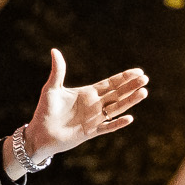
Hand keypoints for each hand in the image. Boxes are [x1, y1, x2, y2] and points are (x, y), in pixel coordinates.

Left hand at [10, 49, 146, 176]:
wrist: (40, 134)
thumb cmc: (44, 111)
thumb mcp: (51, 89)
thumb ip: (57, 71)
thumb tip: (55, 51)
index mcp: (87, 93)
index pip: (110, 84)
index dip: (124, 77)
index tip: (138, 71)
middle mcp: (94, 105)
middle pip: (117, 94)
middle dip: (131, 86)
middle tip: (145, 79)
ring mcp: (94, 119)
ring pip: (116, 109)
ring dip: (129, 101)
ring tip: (143, 93)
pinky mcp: (90, 132)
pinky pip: (106, 128)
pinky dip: (117, 124)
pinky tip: (129, 118)